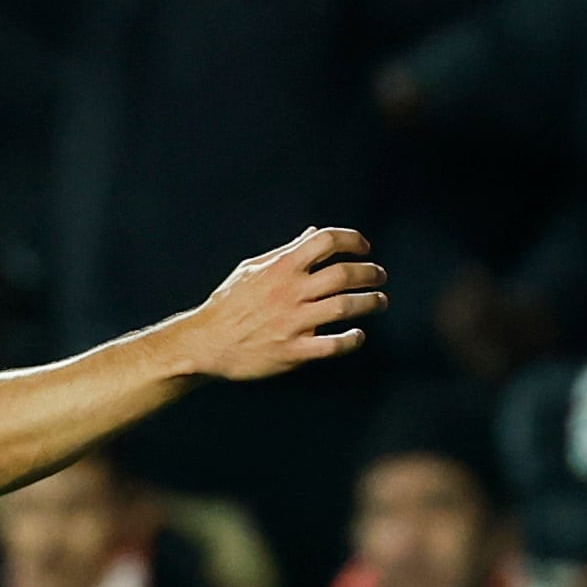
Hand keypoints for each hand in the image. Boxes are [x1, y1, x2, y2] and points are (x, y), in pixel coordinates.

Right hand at [173, 228, 385, 382]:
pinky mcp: (294, 351)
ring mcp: (294, 322)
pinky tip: (358, 335)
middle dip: (369, 272)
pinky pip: (333, 345)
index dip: (351, 240)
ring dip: (370, 302)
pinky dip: (352, 339)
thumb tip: (312, 234)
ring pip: (345, 307)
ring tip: (379, 301)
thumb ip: (285, 252)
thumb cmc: (228, 304)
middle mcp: (291, 292)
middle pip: (343, 274)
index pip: (326, 241)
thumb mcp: (252, 269)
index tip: (363, 248)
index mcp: (281, 268)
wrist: (207, 343)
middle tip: (379, 276)